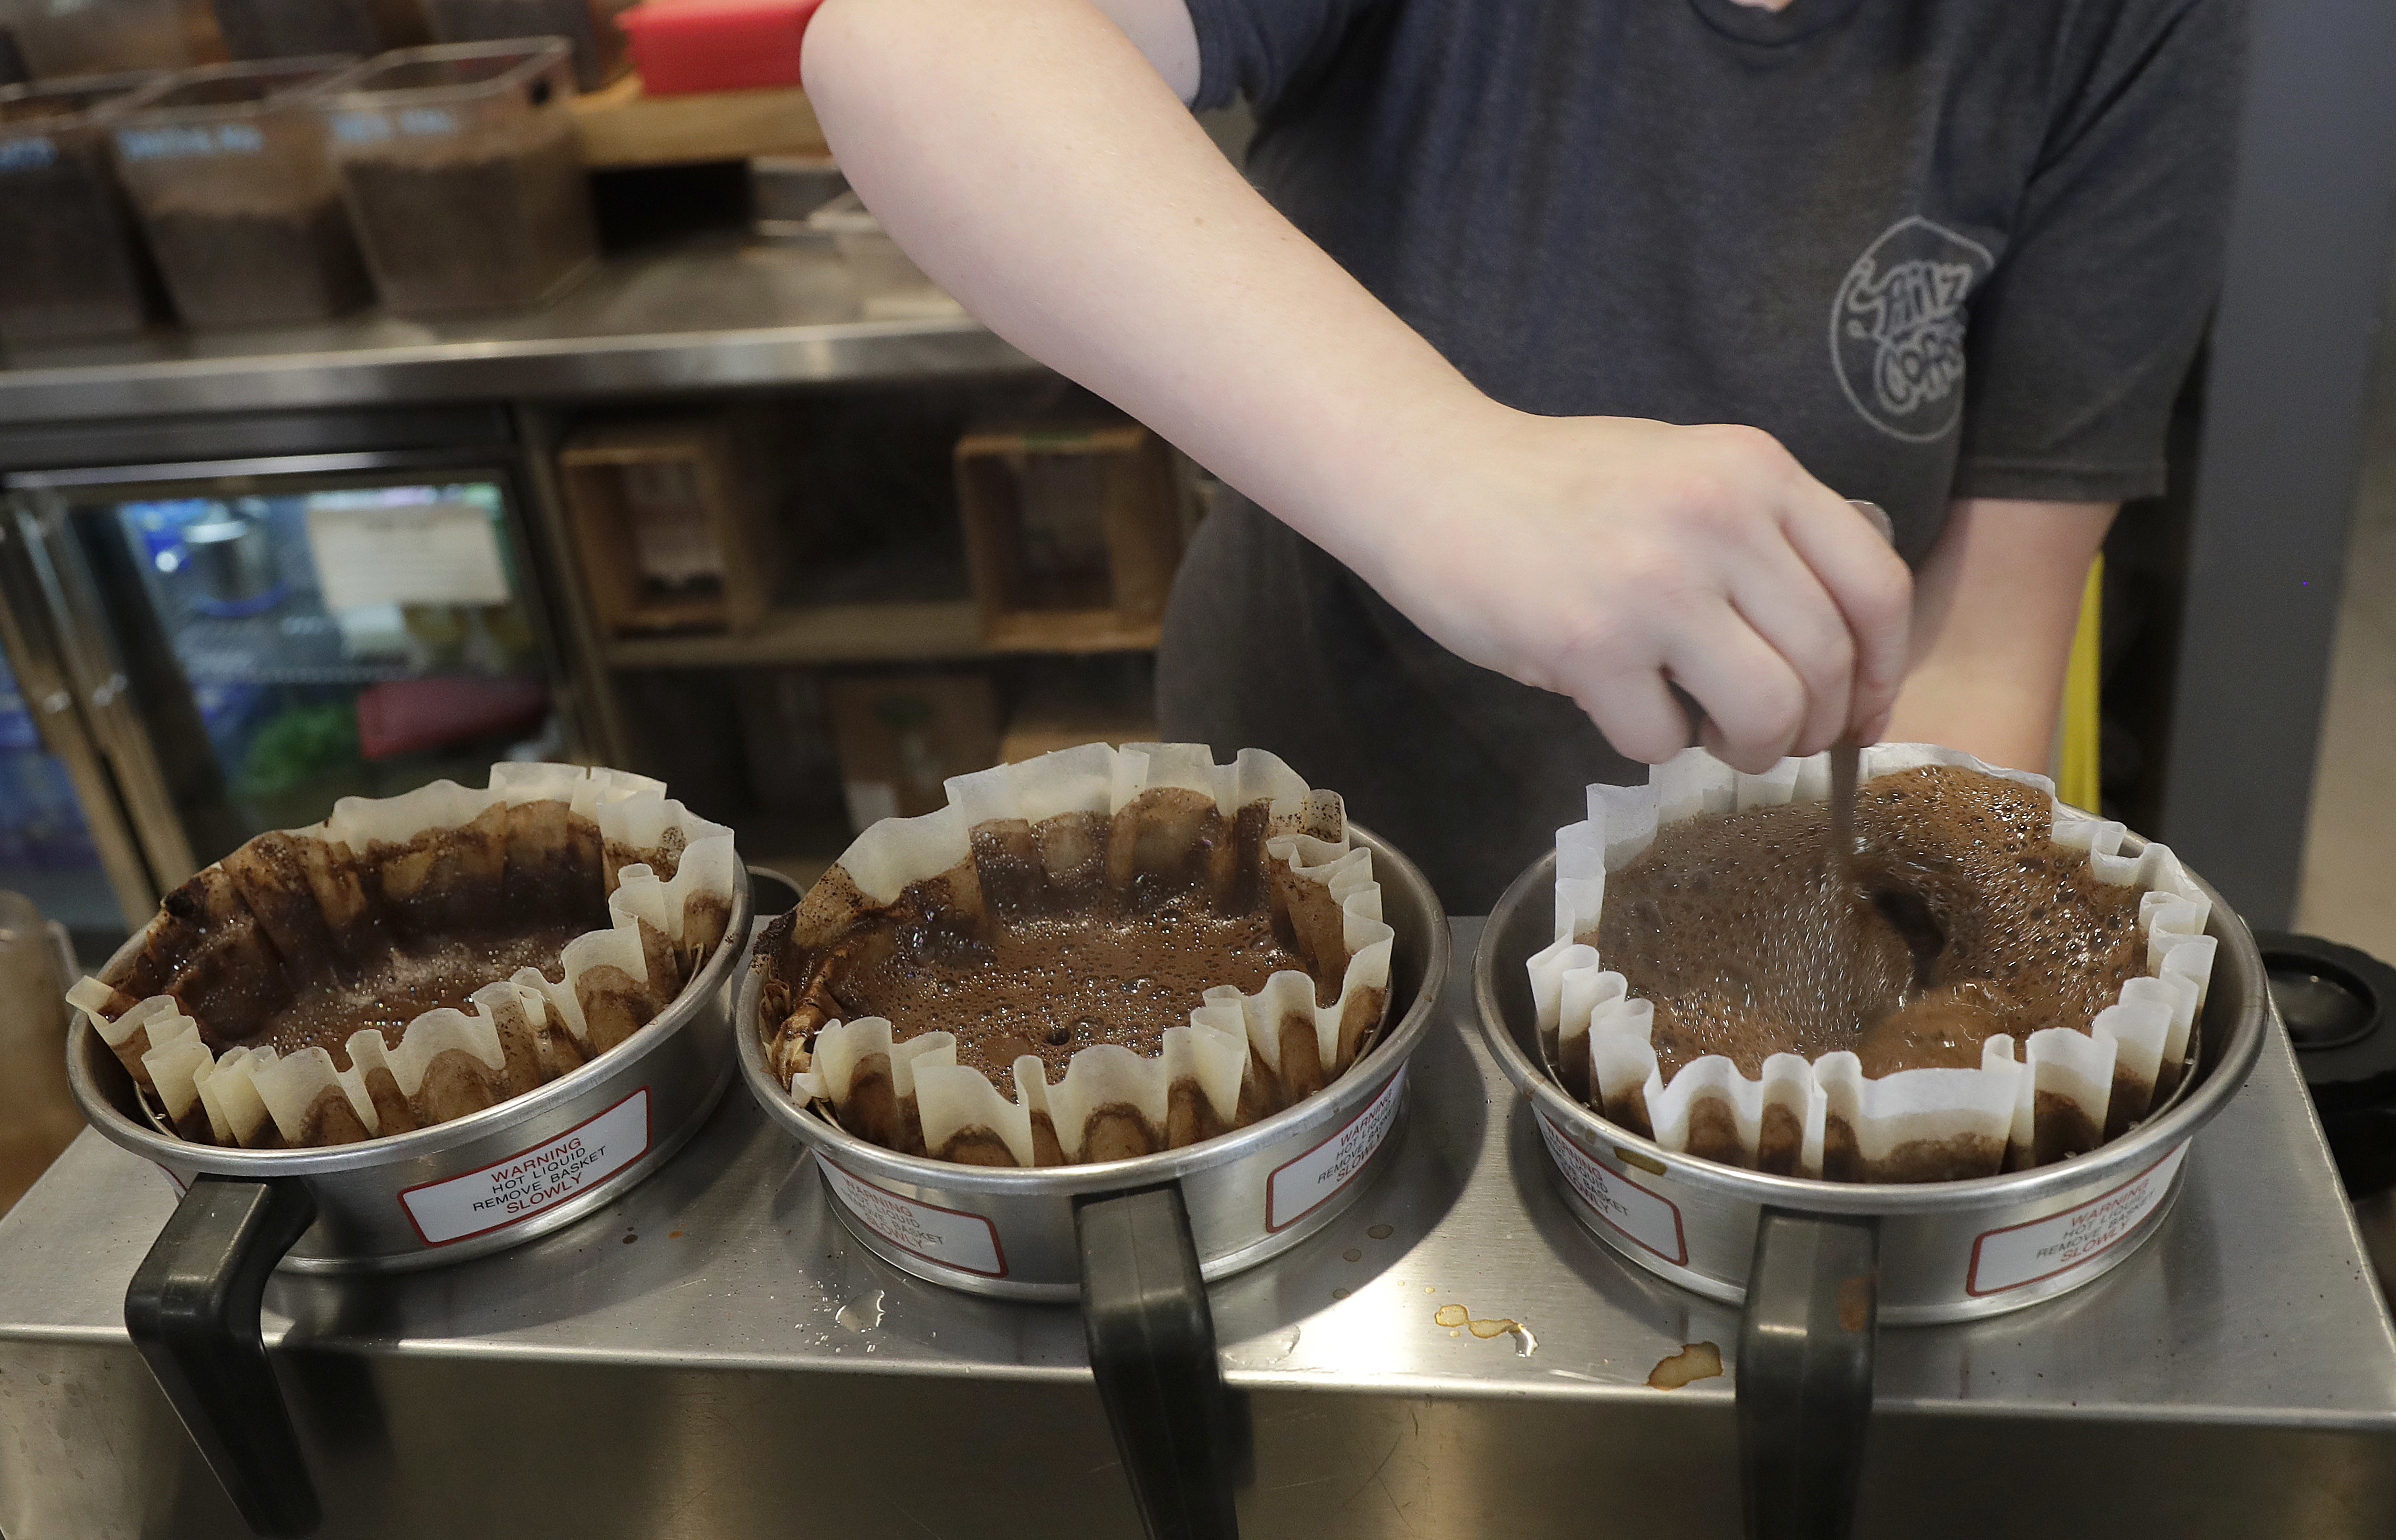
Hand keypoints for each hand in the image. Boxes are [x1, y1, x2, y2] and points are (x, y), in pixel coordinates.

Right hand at [1346, 406, 1913, 772]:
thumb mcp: (1688, 472)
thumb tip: (1838, 655)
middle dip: (1808, 727)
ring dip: (1747, 749)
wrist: (1431, 476)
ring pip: (1768, 713)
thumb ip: (1764, 536)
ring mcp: (1655, 582)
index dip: (1883, 671)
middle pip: (1828, 665)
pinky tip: (1621, 706)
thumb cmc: (1561, 487)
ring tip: (1706, 734)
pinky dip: (1650, 744)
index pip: (1877, 587)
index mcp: (1757, 471)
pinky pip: (1662, 738)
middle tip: (1763, 735)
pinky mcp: (1589, 643)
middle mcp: (1720, 518)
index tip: (1859, 712)